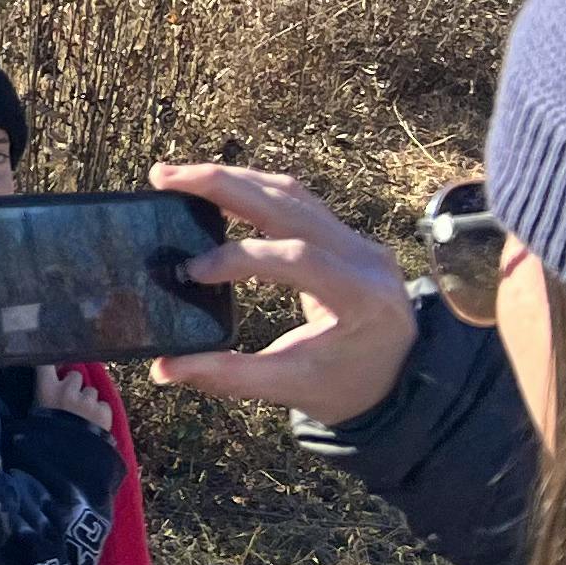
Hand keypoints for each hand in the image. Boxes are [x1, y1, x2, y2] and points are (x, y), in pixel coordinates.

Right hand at [35, 358, 114, 430]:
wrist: (65, 462)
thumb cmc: (44, 438)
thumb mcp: (35, 415)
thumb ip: (44, 398)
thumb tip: (46, 388)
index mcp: (46, 389)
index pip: (45, 363)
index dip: (52, 361)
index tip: (54, 364)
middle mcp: (67, 390)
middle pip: (75, 375)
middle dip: (74, 385)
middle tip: (70, 400)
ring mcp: (87, 401)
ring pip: (91, 391)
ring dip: (88, 401)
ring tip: (82, 417)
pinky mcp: (104, 412)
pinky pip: (104, 405)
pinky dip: (101, 413)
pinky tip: (94, 424)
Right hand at [145, 161, 416, 426]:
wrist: (402, 381)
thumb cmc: (348, 387)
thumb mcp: (291, 388)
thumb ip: (228, 375)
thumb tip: (163, 368)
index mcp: (360, 295)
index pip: (294, 257)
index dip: (237, 258)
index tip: (190, 273)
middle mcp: (364, 256)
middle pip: (288, 202)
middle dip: (221, 185)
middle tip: (163, 176)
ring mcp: (357, 240)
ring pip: (289, 192)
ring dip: (232, 179)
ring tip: (179, 176)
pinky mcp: (345, 236)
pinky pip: (296, 200)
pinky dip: (251, 190)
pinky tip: (215, 191)